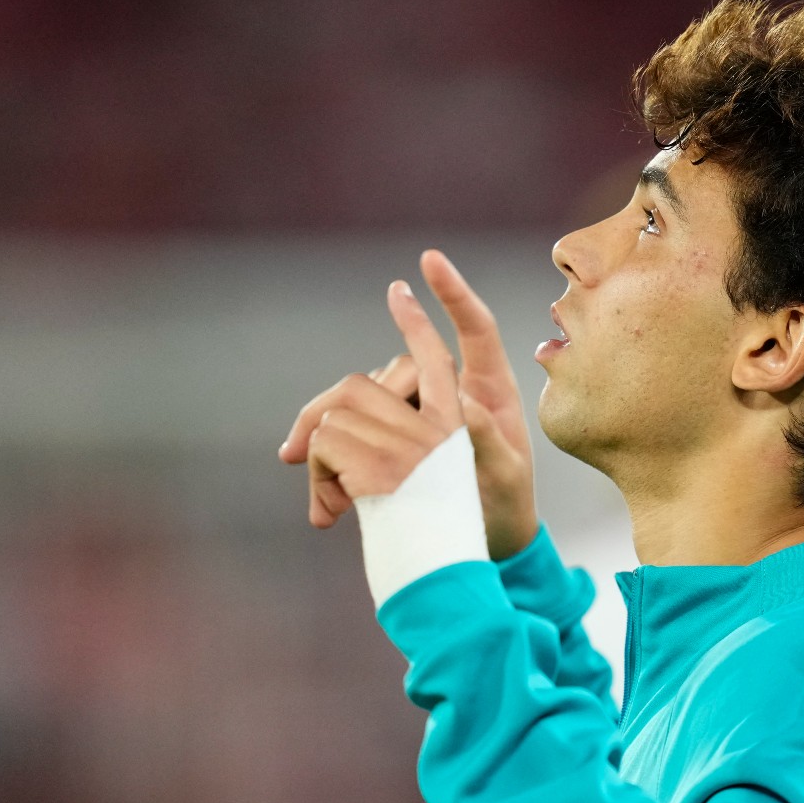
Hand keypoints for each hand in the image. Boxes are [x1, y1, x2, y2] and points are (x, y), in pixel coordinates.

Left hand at [277, 276, 463, 527]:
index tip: (401, 291)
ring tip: (330, 504)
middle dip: (317, 418)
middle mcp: (437, 430)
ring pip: (335, 417)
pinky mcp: (384, 467)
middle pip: (358, 388)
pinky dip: (316, 482)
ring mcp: (411, 447)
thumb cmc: (430, 546)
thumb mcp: (422, 490)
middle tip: (290, 455)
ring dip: (319, 462)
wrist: (449, 588)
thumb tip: (310, 445)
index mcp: (453, 430)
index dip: (416, 326)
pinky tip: (332, 516)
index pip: (437, 362)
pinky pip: (325, 447)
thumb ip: (387, 452)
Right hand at [278, 251, 538, 557]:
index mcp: (488, 390)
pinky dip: (330, 446)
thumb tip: (462, 405)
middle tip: (306, 431)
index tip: (428, 260)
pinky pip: (359, 423)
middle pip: (396, 367)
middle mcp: (451, 391)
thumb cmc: (506, 509)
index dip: (454, 293)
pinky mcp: (399, 434)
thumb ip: (488, 442)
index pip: (474, 328)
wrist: (488, 542)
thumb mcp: (505, 480)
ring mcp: (423, 411)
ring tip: (298, 459)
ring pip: (369, 393)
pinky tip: (315, 480)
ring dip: (330, 422)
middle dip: (346, 393)